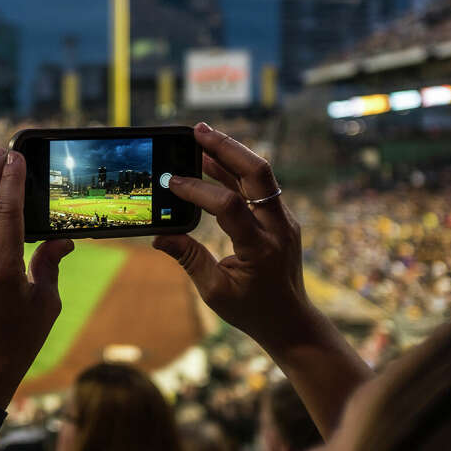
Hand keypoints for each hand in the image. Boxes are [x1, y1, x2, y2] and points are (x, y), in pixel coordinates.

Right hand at [154, 123, 316, 351]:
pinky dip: (235, 170)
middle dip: (227, 148)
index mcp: (261, 248)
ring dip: (231, 153)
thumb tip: (159, 237)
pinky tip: (212, 160)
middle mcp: (277, 227)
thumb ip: (189, 259)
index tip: (171, 182)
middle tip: (197, 130)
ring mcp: (283, 219)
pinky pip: (259, 185)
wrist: (291, 320)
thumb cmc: (252, 310)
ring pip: (260, 174)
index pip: (229, 206)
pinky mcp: (280, 216)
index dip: (198, 190)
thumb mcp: (215, 292)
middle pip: (258, 173)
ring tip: (200, 136)